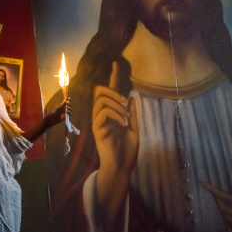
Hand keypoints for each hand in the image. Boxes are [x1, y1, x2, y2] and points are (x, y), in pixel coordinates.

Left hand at [44, 98, 70, 127]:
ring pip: (69, 110)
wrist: (52, 119)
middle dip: (69, 104)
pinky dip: (69, 113)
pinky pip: (69, 114)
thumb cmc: (53, 113)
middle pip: (68, 106)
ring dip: (69, 108)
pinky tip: (67, 112)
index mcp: (62, 106)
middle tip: (67, 103)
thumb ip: (62, 105)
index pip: (66, 103)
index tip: (69, 98)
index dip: (68, 100)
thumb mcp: (58, 108)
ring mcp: (65, 113)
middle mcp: (64, 109)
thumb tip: (65, 100)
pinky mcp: (66, 117)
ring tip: (67, 108)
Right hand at [92, 62, 138, 229]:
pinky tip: (123, 123)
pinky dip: (115, 113)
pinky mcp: (97, 129)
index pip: (110, 91)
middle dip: (113, 90)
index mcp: (111, 113)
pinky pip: (102, 112)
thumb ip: (132, 114)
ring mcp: (98, 121)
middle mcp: (102, 115)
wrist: (122, 168)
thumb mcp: (134, 129)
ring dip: (116, 103)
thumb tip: (132, 97)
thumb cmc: (127, 151)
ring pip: (101, 99)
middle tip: (125, 101)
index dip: (113, 76)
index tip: (116, 63)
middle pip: (99, 90)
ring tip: (126, 116)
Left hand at [200, 179, 231, 231]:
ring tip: (223, 206)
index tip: (202, 183)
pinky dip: (228, 228)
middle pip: (224, 209)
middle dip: (217, 202)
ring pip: (227, 220)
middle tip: (216, 196)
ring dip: (223, 213)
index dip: (213, 190)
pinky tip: (228, 222)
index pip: (226, 196)